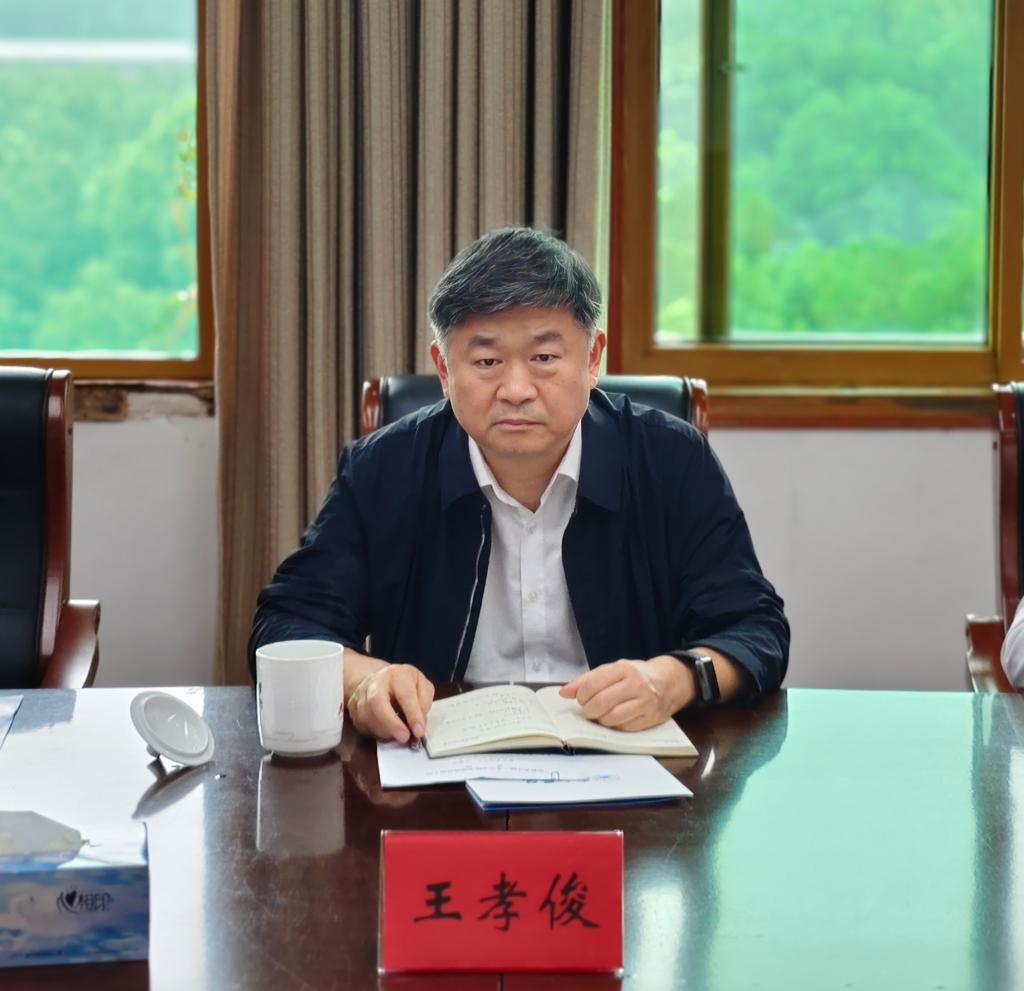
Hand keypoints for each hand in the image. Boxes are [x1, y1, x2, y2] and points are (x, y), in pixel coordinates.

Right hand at [346, 663, 434, 742]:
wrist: (380, 679)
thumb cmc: (405, 684)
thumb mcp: (422, 686)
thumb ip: (424, 702)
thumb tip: (418, 723)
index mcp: (397, 674)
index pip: (405, 695)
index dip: (413, 715)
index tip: (419, 732)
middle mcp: (376, 682)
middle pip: (376, 703)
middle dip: (391, 724)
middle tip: (404, 737)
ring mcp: (361, 694)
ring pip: (366, 717)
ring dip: (384, 731)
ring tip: (397, 735)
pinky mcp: (353, 707)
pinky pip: (361, 725)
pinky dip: (375, 732)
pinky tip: (386, 732)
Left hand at [559, 657, 693, 730]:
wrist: (668, 682)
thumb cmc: (634, 676)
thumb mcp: (612, 670)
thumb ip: (587, 680)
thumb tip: (564, 692)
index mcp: (623, 668)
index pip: (593, 684)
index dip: (581, 695)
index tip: (580, 698)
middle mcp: (636, 684)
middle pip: (601, 702)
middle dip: (588, 710)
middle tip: (588, 709)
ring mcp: (645, 701)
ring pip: (612, 718)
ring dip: (600, 720)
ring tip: (600, 714)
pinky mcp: (651, 717)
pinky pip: (624, 728)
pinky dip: (614, 726)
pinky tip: (614, 719)